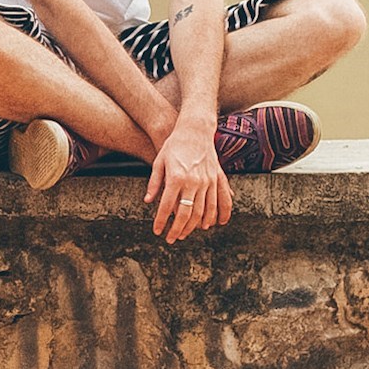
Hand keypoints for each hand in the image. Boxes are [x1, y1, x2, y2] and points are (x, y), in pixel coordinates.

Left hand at [147, 117, 231, 243]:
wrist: (195, 130)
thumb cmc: (174, 145)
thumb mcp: (159, 161)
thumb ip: (154, 183)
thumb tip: (148, 201)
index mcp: (176, 177)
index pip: (167, 206)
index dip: (161, 221)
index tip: (156, 231)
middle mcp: (193, 181)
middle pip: (186, 213)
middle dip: (177, 229)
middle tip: (170, 239)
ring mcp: (208, 181)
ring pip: (203, 211)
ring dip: (194, 226)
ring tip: (184, 234)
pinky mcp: (218, 178)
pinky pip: (220, 201)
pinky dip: (218, 215)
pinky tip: (212, 225)